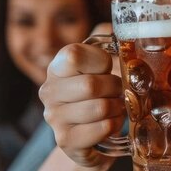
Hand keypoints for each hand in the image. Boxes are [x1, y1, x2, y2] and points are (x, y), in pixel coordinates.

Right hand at [39, 40, 125, 168]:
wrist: (92, 137)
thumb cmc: (101, 95)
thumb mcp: (103, 64)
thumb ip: (110, 40)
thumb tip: (121, 30)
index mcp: (57, 67)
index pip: (74, 55)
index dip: (100, 61)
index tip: (107, 68)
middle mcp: (49, 91)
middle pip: (91, 85)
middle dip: (115, 89)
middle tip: (118, 93)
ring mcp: (54, 117)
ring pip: (99, 108)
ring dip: (117, 108)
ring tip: (115, 108)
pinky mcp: (65, 140)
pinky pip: (101, 128)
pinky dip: (114, 125)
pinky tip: (110, 124)